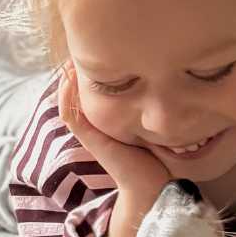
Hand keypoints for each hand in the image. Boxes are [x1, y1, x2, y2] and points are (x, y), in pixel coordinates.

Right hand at [58, 64, 170, 213]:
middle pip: (76, 95)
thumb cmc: (156, 158)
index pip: (89, 93)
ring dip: (67, 81)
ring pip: (69, 103)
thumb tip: (168, 81)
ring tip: (70, 60)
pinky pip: (72, 116)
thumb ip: (151, 107)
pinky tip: (70, 79)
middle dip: (75, 73)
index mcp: (107, 122)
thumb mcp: (152, 125)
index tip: (90, 51)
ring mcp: (91, 133)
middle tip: (75, 49)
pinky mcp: (91, 140)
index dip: (86, 74)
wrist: (152, 186)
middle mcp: (96, 126)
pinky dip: (67, 98)